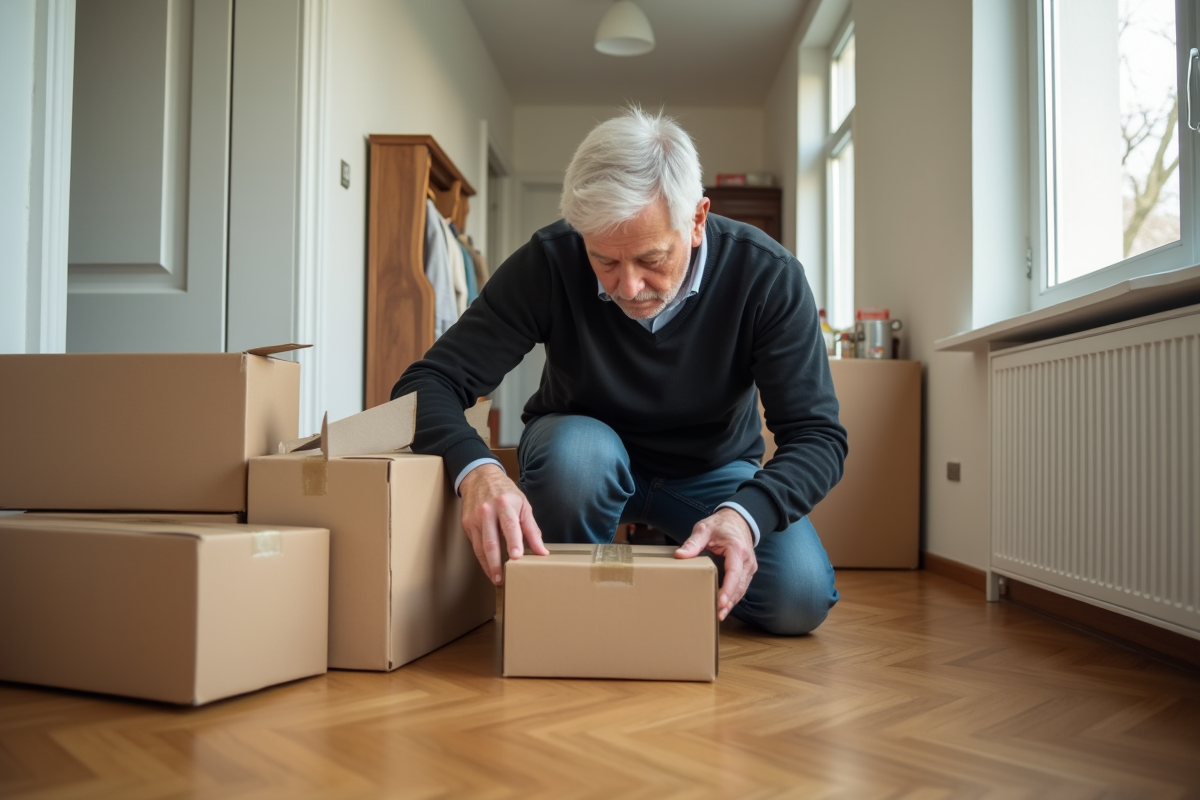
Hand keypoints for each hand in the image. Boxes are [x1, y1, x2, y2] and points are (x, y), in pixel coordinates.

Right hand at [459, 464, 547, 584]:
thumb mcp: (523, 506)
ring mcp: (474, 518)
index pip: (510, 525)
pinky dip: (482, 559)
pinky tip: (489, 567)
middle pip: (491, 541)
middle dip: (496, 563)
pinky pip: (475, 545)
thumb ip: (532, 530)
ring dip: (488, 565)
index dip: (513, 542)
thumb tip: (542, 551)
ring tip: (497, 578)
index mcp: (505, 504)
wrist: (480, 477)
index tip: (517, 557)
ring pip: (480, 547)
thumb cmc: (505, 493)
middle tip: (502, 579)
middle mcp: (487, 511)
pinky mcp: (467, 524)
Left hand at [675, 508, 756, 620]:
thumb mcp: (704, 529)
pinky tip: (724, 606)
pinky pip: (741, 586)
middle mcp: (747, 560)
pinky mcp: (747, 571)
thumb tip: (680, 555)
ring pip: (742, 589)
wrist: (737, 519)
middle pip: (739, 586)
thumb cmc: (720, 525)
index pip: (734, 574)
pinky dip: (734, 597)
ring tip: (720, 615)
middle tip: (717, 615)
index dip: (728, 590)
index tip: (721, 603)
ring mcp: (749, 566)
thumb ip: (693, 543)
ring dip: (732, 602)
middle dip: (729, 602)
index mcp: (737, 549)